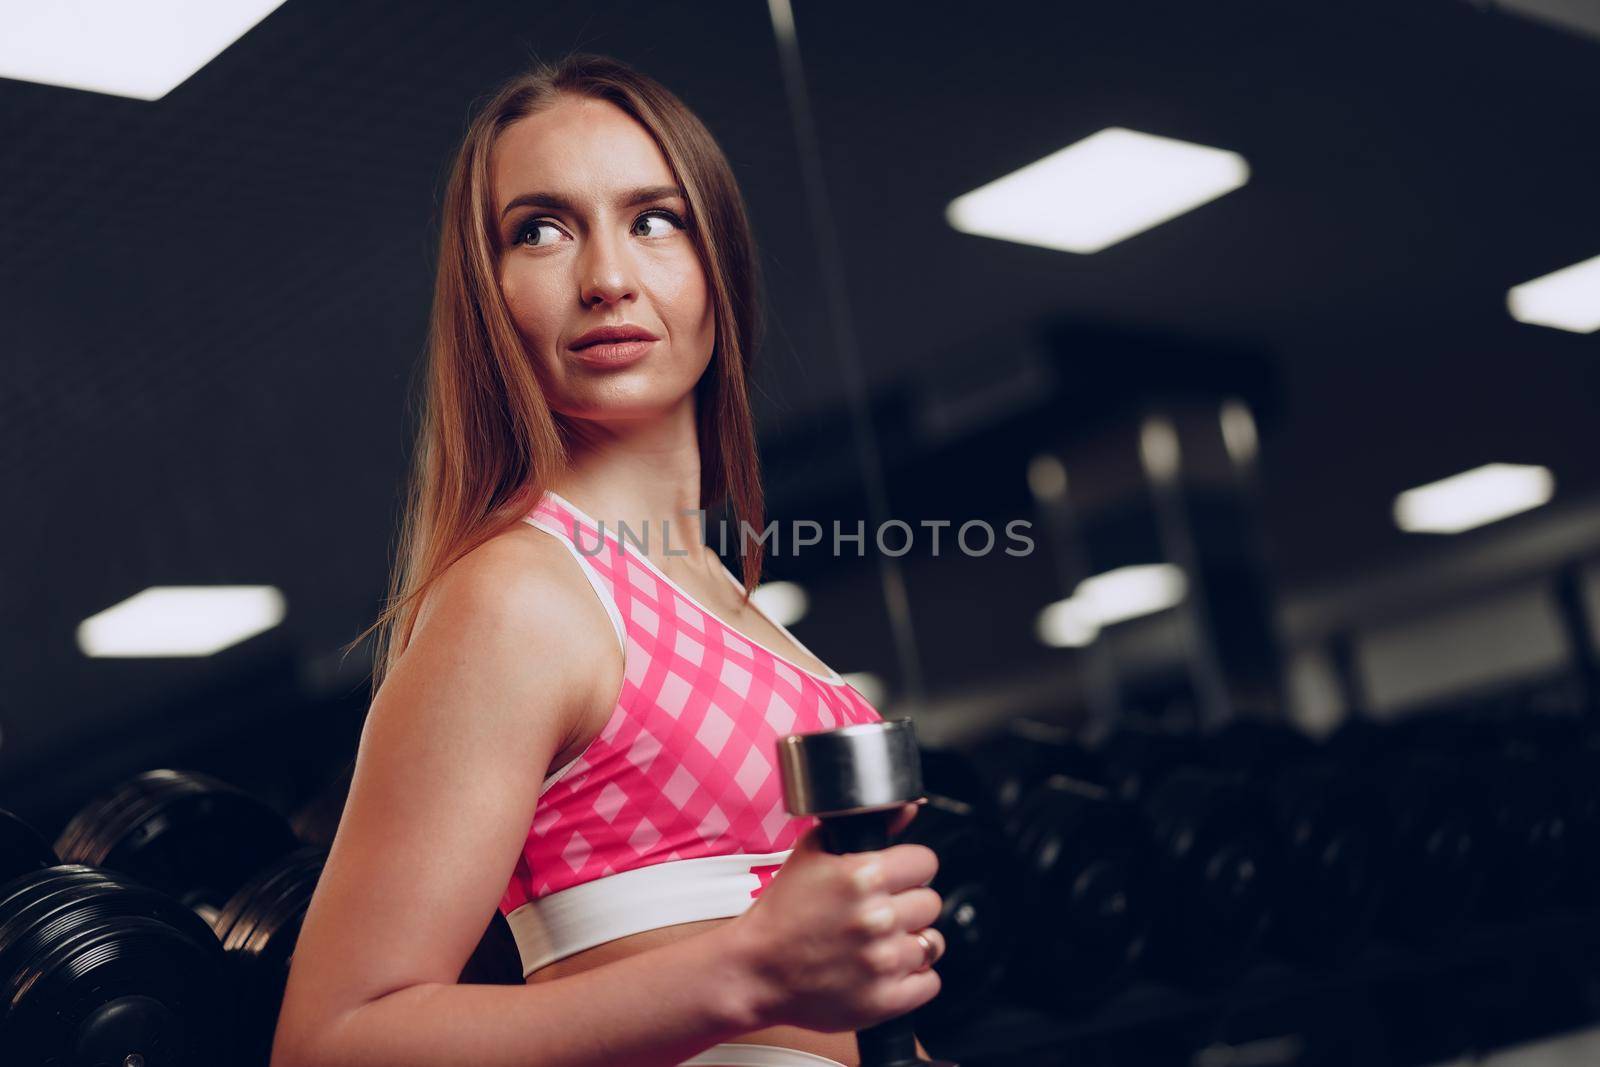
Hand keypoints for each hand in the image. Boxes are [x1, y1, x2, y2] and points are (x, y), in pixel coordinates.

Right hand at [721, 801, 945, 1033]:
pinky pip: (930, 982)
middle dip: (908, 905)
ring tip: (880, 943)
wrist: (754, 971)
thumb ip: (865, 825)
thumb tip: (908, 808)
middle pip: (931, 902)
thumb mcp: (812, 853)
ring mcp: (883, 962)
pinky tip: (884, 970)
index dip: (910, 868)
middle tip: (880, 913)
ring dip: (911, 942)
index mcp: (862, 876)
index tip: (897, 878)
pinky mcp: (884, 1000)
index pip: (925, 862)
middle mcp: (877, 918)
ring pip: (932, 942)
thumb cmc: (781, 912)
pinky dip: (912, 978)